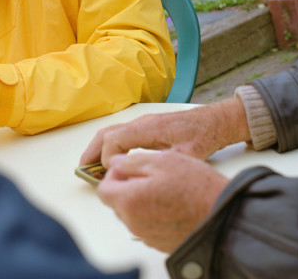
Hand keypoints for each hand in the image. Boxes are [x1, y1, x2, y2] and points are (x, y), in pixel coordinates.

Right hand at [80, 97, 250, 166]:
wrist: (214, 121)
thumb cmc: (203, 136)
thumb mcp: (188, 155)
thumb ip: (165, 163)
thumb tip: (143, 173)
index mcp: (149, 128)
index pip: (115, 140)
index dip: (107, 159)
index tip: (110, 175)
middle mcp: (142, 122)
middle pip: (107, 133)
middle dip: (93, 151)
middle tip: (83, 169)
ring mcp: (143, 121)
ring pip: (112, 130)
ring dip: (98, 146)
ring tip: (88, 163)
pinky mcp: (146, 125)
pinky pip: (120, 131)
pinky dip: (109, 143)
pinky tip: (109, 157)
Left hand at [97, 150, 228, 252]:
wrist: (222, 216)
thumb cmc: (196, 188)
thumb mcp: (163, 160)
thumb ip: (132, 161)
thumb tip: (115, 162)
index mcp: (129, 200)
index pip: (104, 188)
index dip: (114, 174)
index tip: (129, 167)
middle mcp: (133, 222)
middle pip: (117, 202)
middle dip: (127, 186)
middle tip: (151, 174)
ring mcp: (146, 235)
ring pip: (132, 213)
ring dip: (141, 199)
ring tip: (165, 187)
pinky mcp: (159, 242)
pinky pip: (146, 224)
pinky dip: (153, 212)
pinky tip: (172, 202)